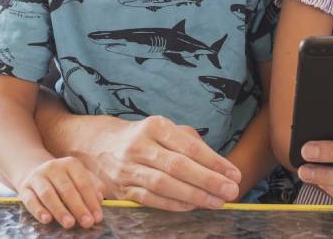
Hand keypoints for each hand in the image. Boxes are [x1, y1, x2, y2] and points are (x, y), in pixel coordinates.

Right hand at [18, 156, 104, 228]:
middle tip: (87, 223)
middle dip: (78, 208)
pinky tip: (47, 220)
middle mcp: (53, 167)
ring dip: (60, 210)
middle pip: (67, 189)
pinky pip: (30, 200)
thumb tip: (100, 199)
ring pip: (48, 194)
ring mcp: (37, 177)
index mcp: (71, 164)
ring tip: (69, 224)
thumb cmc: (63, 179)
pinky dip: (38, 210)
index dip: (91, 201)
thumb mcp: (78, 177)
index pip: (83, 183)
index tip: (97, 217)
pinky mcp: (24, 188)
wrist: (33, 170)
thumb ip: (92, 186)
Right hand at [86, 116, 241, 210]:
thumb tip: (219, 165)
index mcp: (154, 126)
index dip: (214, 161)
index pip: (189, 146)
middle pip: (178, 165)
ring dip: (194, 196)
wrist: (97, 145)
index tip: (234, 174)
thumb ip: (190, 141)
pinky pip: (150, 199)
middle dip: (208, 180)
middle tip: (231, 191)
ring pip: (164, 184)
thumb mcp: (164, 129)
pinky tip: (192, 207)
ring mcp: (128, 168)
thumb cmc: (142, 137)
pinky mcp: (122, 189)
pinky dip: (173, 205)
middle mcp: (139, 146)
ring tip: (216, 202)